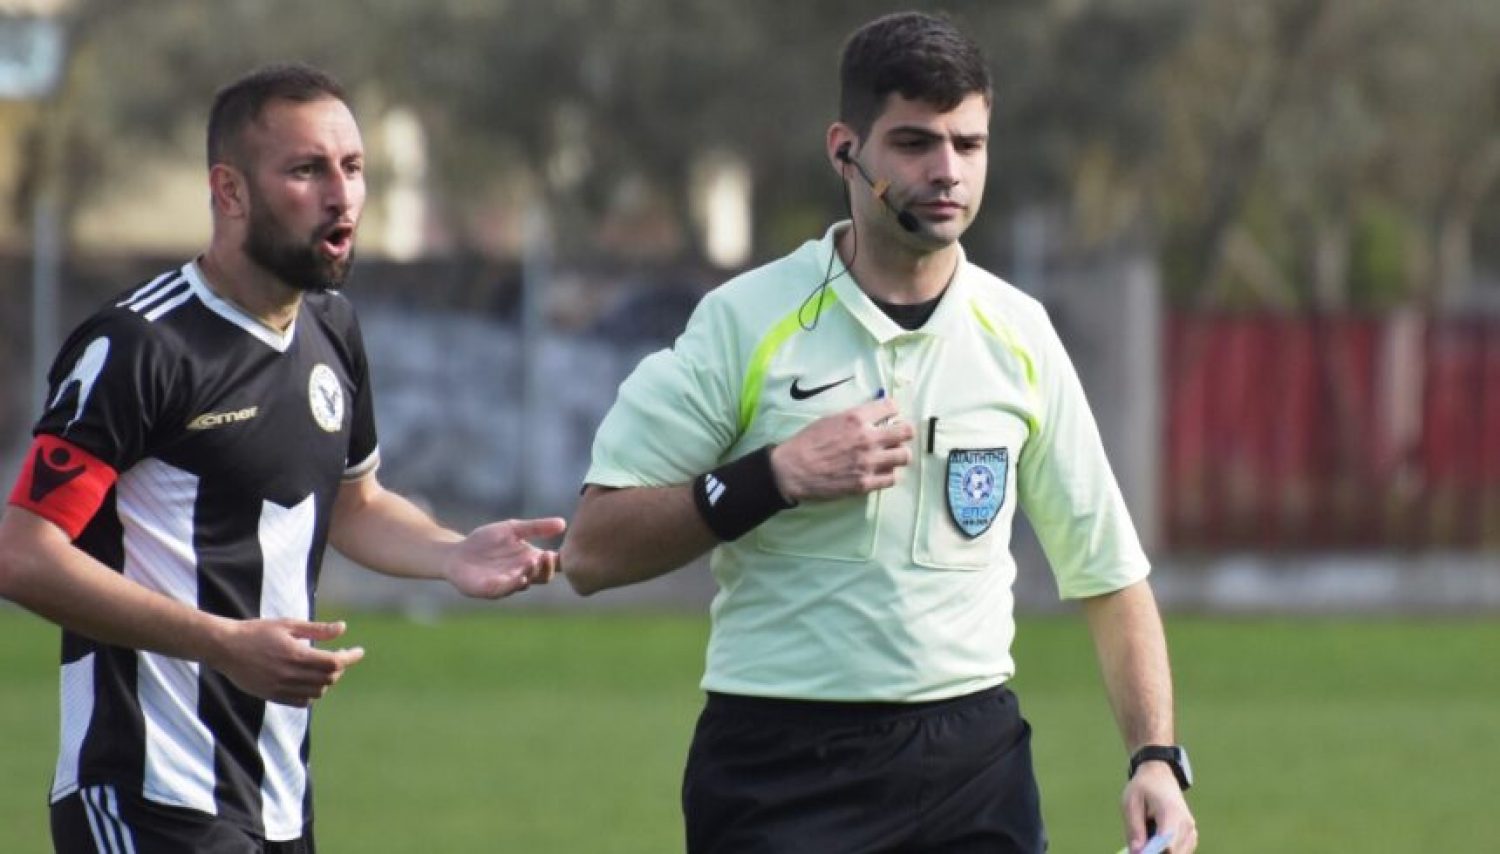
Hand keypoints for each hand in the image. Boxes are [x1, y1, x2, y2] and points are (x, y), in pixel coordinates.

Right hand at [211, 619, 364, 707]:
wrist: (225, 648)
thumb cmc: (257, 631)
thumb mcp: (288, 624)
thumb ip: (317, 629)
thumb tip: (343, 629)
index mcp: (296, 655)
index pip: (334, 662)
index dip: (350, 657)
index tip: (359, 652)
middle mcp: (290, 675)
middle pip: (329, 678)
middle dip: (339, 667)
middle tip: (339, 655)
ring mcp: (281, 688)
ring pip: (317, 692)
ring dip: (326, 681)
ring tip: (323, 667)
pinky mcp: (272, 696)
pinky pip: (301, 701)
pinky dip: (311, 693)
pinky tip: (309, 680)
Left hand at [444, 517, 566, 598]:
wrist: (457, 553)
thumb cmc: (486, 541)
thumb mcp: (513, 529)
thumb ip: (536, 527)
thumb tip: (563, 523)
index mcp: (531, 560)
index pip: (553, 565)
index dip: (562, 560)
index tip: (564, 550)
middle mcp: (524, 575)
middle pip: (543, 577)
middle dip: (546, 568)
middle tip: (545, 555)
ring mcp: (508, 585)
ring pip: (526, 584)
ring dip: (530, 574)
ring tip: (531, 561)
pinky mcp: (490, 591)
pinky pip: (505, 590)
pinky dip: (513, 585)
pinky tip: (518, 577)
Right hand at [769, 398, 914, 501]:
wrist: (792, 470)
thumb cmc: (807, 442)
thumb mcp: (830, 419)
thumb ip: (855, 418)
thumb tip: (874, 417)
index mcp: (856, 418)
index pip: (891, 407)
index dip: (893, 411)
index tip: (890, 416)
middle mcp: (867, 438)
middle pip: (906, 431)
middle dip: (904, 432)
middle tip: (896, 436)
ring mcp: (868, 462)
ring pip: (904, 456)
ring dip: (898, 454)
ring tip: (889, 456)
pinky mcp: (865, 483)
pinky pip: (892, 478)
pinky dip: (888, 474)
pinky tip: (879, 472)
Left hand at [1123, 763, 1197, 852]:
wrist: (1160, 776)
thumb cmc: (1143, 788)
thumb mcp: (1130, 803)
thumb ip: (1134, 828)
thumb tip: (1137, 852)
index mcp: (1170, 812)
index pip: (1167, 843)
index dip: (1153, 852)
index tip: (1139, 851)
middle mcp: (1186, 823)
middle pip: (1173, 852)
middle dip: (1155, 852)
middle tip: (1140, 843)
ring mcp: (1191, 830)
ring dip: (1160, 851)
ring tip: (1148, 834)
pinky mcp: (1192, 835)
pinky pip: (1181, 851)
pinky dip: (1167, 850)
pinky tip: (1156, 837)